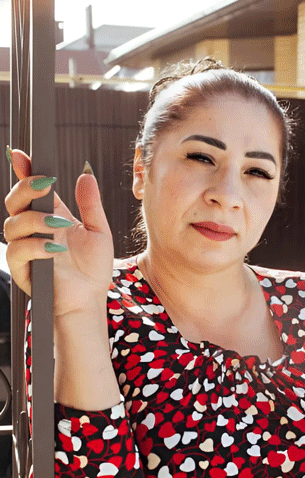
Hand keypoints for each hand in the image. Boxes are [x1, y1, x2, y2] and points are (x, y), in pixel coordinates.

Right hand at [4, 149, 113, 315]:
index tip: (22, 155)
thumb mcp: (98, 232)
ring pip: (13, 224)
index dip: (23, 171)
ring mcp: (25, 248)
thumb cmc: (92, 271)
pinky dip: (35, 246)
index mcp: (50, 217)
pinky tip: (54, 249)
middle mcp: (33, 230)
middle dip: (25, 189)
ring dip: (35, 220)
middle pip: (15, 201)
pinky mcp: (21, 268)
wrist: (88, 301)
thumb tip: (86, 175)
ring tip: (59, 224)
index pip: (32, 190)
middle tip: (45, 185)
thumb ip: (91, 205)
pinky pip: (18, 250)